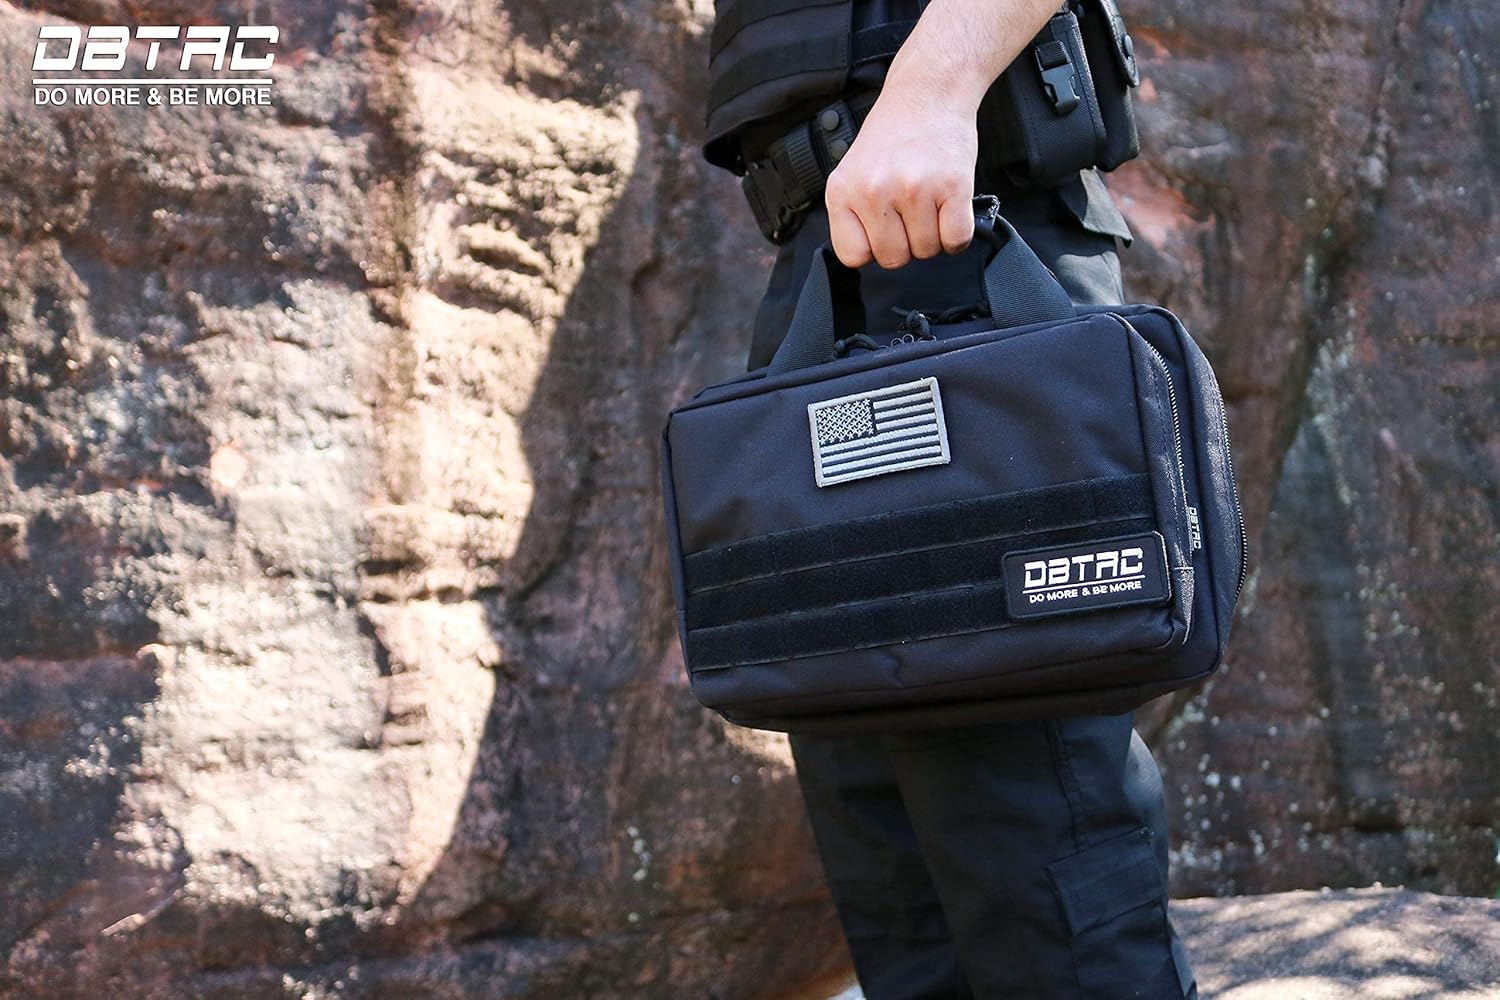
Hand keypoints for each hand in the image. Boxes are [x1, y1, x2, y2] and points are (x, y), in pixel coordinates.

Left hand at [823, 92, 978, 269]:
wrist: (928, 92)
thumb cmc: (892, 136)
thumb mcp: (853, 172)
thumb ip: (854, 214)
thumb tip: (870, 257)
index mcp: (843, 190)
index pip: (853, 256)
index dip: (872, 248)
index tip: (882, 228)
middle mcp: (874, 191)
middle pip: (893, 259)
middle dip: (906, 243)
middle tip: (910, 212)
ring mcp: (914, 189)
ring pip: (927, 251)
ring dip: (933, 234)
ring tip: (929, 200)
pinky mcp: (953, 186)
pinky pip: (956, 240)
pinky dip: (957, 232)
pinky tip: (950, 207)